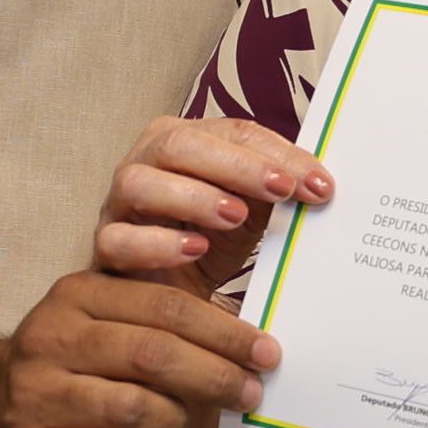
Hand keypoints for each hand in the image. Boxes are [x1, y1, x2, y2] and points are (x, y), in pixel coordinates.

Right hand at [0, 270, 280, 427]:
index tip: (268, 352)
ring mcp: (35, 394)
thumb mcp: (106, 318)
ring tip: (184, 420)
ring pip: (132, 407)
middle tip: (252, 392)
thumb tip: (251, 333)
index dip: (225, 332)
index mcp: (78, 296)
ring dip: (175, 418)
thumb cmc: (73, 362)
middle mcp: (52, 338)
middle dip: (216, 375)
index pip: (166, 306)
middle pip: (153, 353)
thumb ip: (163, 312)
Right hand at [94, 114, 331, 289]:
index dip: (277, 153)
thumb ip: (275, 192)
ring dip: (192, 195)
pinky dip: (156, 242)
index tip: (319, 184)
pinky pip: (118, 239)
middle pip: (179, 144)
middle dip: (235, 164)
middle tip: (280, 188)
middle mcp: (145, 161)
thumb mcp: (249, 213)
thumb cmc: (207, 241)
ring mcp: (118, 203)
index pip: (232, 132)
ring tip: (236, 215)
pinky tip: (195, 250)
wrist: (166, 296)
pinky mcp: (105, 246)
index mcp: (185, 141)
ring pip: (138, 182)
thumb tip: (322, 185)